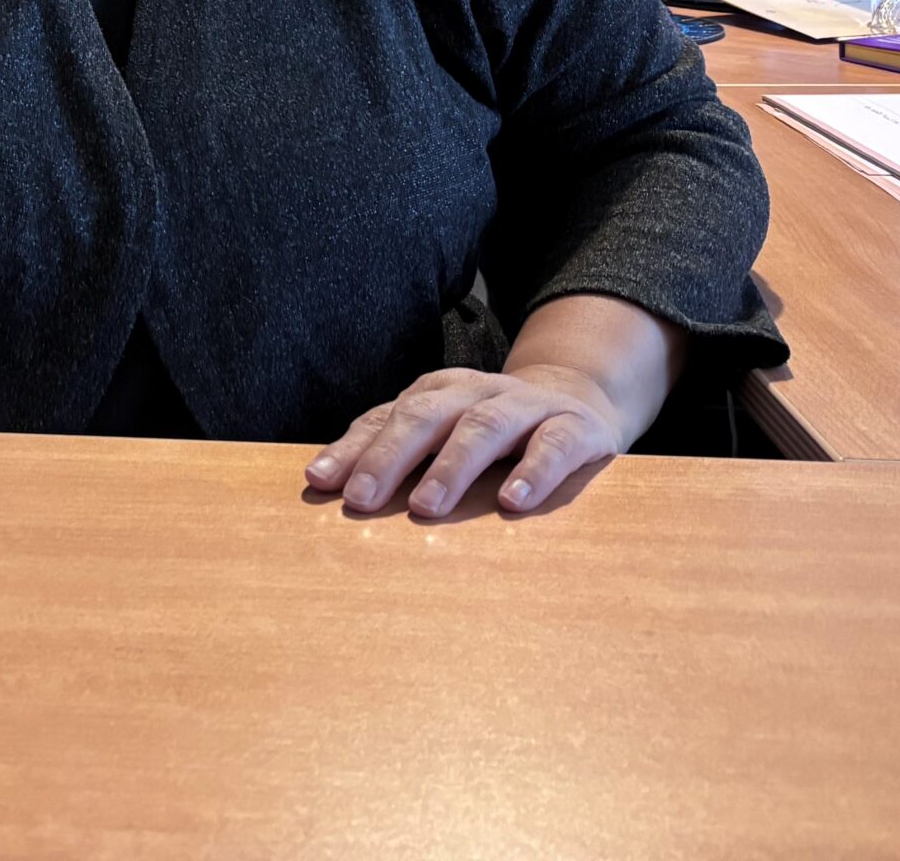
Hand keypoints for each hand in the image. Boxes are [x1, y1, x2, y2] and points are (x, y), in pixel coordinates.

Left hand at [303, 363, 626, 517]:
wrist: (580, 398)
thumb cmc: (493, 428)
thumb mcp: (445, 432)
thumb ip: (397, 453)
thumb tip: (331, 486)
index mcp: (437, 393)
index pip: (387, 418)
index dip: (352, 448)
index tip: (319, 481)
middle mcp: (475, 392)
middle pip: (425, 416)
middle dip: (389, 455)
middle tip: (361, 497)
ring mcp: (525, 407)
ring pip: (483, 427)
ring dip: (451, 466)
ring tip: (425, 506)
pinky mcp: (574, 428)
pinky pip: (553, 445)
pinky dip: (533, 471)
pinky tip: (512, 501)